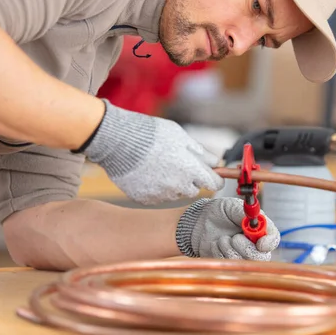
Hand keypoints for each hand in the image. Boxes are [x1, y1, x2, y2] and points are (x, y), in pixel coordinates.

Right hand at [80, 99, 224, 203]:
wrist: (120, 142)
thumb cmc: (152, 134)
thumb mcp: (181, 136)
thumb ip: (200, 152)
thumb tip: (215, 161)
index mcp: (191, 170)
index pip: (214, 183)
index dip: (214, 178)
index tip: (211, 174)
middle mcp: (179, 186)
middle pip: (194, 190)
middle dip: (190, 180)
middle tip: (177, 164)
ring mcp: (161, 195)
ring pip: (175, 194)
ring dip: (172, 185)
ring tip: (159, 166)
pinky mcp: (145, 199)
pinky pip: (157, 197)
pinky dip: (155, 188)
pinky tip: (147, 174)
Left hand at [175, 198, 279, 260]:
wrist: (198, 222)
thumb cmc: (218, 212)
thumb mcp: (231, 206)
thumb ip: (244, 213)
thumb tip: (256, 220)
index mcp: (259, 228)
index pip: (273, 239)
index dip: (269, 243)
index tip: (261, 243)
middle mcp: (254, 244)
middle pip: (262, 257)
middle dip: (246, 248)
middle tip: (234, 238)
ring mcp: (242, 255)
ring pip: (244, 262)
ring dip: (230, 249)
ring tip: (222, 239)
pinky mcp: (229, 263)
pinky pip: (229, 264)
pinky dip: (220, 253)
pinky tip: (216, 245)